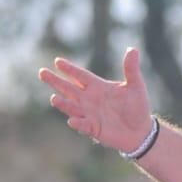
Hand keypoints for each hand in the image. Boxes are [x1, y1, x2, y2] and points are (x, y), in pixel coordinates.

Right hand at [39, 48, 153, 152]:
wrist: (140, 131)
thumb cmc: (138, 107)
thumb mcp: (136, 86)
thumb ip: (131, 69)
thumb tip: (133, 49)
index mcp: (98, 87)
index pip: (80, 75)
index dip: (69, 69)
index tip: (57, 61)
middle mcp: (90, 99)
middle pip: (69, 88)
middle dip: (56, 81)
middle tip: (42, 72)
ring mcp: (89, 114)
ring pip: (72, 106)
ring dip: (63, 103)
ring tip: (53, 98)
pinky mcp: (93, 128)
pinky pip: (83, 125)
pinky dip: (77, 123)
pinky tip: (72, 120)